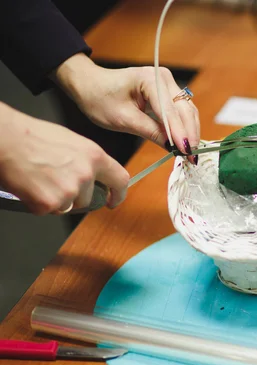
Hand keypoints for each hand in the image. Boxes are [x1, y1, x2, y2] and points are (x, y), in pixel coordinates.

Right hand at [0, 102, 128, 214]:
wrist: (6, 139)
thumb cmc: (31, 136)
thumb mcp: (71, 142)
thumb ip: (87, 160)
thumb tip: (93, 174)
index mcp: (94, 156)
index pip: (120, 180)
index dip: (118, 194)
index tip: (113, 200)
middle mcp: (86, 174)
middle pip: (88, 198)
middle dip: (74, 196)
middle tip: (55, 181)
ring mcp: (69, 191)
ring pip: (68, 206)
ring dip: (56, 199)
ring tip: (40, 178)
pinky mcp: (50, 203)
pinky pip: (48, 210)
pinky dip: (38, 203)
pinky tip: (30, 185)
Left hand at [52, 54, 199, 163]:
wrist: (89, 84)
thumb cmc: (99, 99)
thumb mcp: (123, 119)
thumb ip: (151, 131)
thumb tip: (173, 147)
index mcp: (149, 80)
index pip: (170, 111)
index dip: (180, 134)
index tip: (187, 153)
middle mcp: (163, 78)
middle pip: (185, 109)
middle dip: (190, 134)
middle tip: (193, 158)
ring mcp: (167, 83)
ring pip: (187, 110)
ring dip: (191, 131)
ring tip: (191, 154)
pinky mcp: (168, 91)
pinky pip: (181, 110)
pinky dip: (185, 126)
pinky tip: (186, 142)